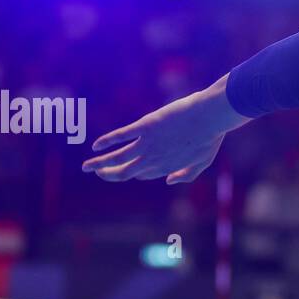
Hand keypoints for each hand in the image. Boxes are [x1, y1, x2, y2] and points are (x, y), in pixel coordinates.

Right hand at [83, 78, 245, 184]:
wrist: (211, 116)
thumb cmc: (211, 136)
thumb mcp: (202, 161)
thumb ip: (186, 174)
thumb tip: (169, 181)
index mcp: (168, 167)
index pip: (144, 174)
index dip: (134, 173)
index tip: (130, 168)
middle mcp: (155, 160)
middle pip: (125, 172)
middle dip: (109, 174)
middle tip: (97, 172)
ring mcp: (149, 144)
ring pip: (118, 159)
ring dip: (100, 164)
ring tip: (86, 167)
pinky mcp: (146, 127)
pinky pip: (121, 137)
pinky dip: (106, 142)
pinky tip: (95, 146)